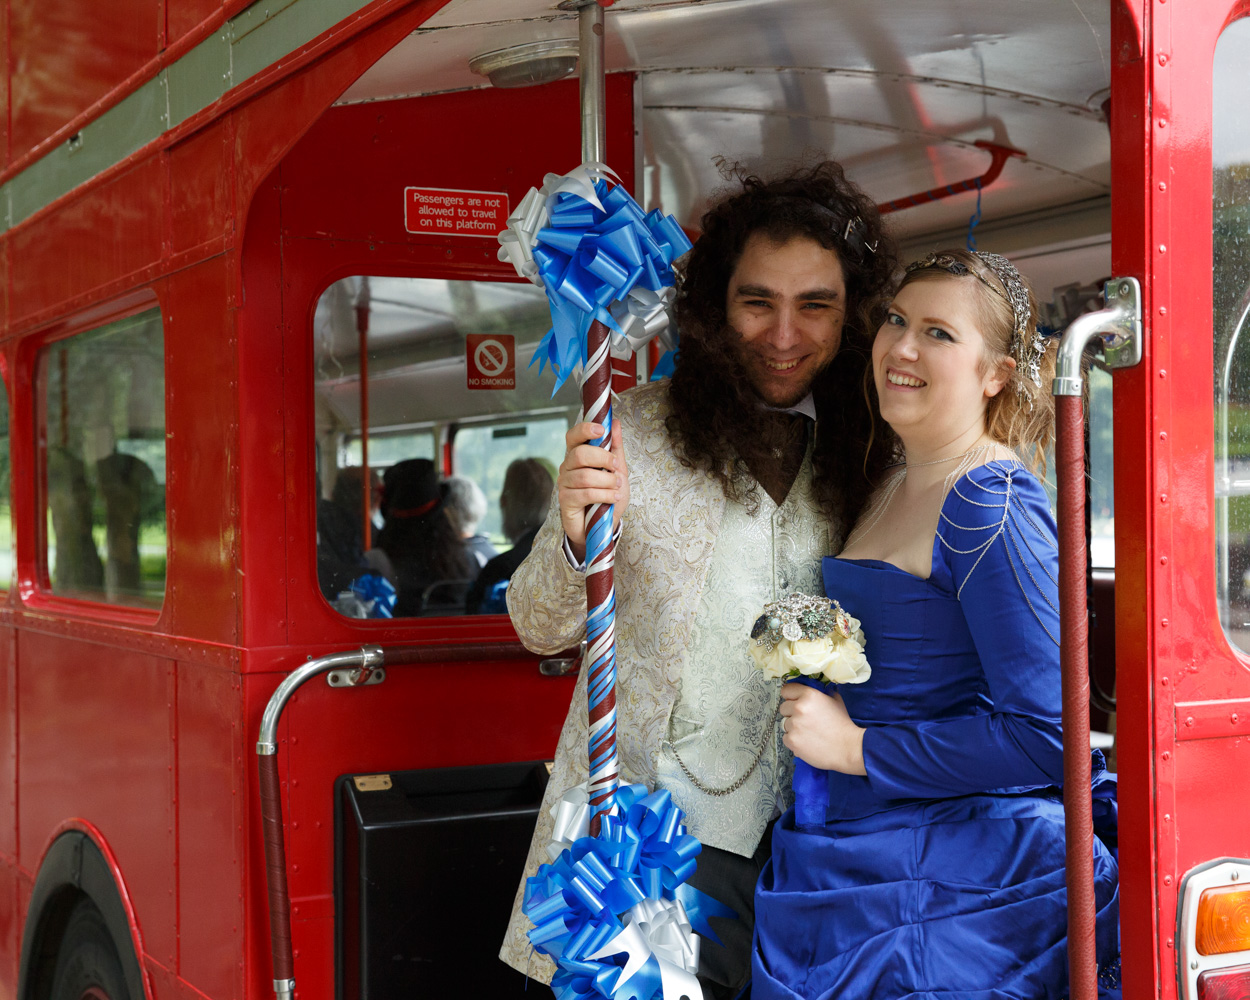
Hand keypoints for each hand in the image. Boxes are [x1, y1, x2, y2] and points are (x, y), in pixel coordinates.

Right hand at [557, 421, 628, 561]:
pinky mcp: (566, 501)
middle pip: (579, 454)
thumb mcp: (618, 470)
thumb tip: (614, 423)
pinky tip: (612, 498)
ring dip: (607, 481)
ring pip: (584, 476)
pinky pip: (585, 493)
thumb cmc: (608, 497)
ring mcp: (564, 485)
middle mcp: (567, 468)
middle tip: (616, 467)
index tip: (601, 430)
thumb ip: (615, 448)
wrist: (603, 526)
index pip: (573, 436)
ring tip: (616, 487)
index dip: (585, 430)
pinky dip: (604, 495)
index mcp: (577, 456)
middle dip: (603, 458)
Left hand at [779, 682, 866, 774]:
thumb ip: (821, 692)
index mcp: (809, 695)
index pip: (786, 690)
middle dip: (792, 713)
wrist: (848, 748)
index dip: (791, 697)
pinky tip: (807, 742)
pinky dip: (794, 740)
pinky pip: (786, 737)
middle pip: (783, 708)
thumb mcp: (835, 700)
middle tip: (806, 720)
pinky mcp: (792, 740)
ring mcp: (794, 725)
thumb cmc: (843, 724)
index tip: (794, 702)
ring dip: (794, 728)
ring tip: (809, 733)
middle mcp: (799, 708)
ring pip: (785, 724)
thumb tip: (813, 688)